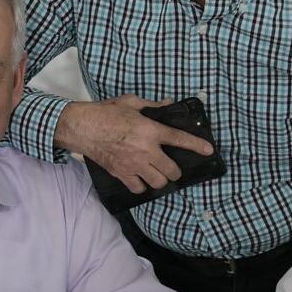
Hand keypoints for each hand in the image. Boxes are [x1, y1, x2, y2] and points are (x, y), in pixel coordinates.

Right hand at [56, 96, 213, 192]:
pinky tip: (140, 178)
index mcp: (150, 130)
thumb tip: (169, 103)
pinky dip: (142, 186)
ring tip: (156, 173)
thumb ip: (153, 106)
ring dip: (161, 179)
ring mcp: (134, 165)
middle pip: (172, 170)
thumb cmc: (106, 112)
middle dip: (175, 169)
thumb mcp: (131, 103)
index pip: (180, 139)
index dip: (197, 145)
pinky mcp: (122, 174)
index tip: (208, 150)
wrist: (82, 127)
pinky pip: (139, 188)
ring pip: (158, 182)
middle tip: (171, 165)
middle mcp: (145, 150)